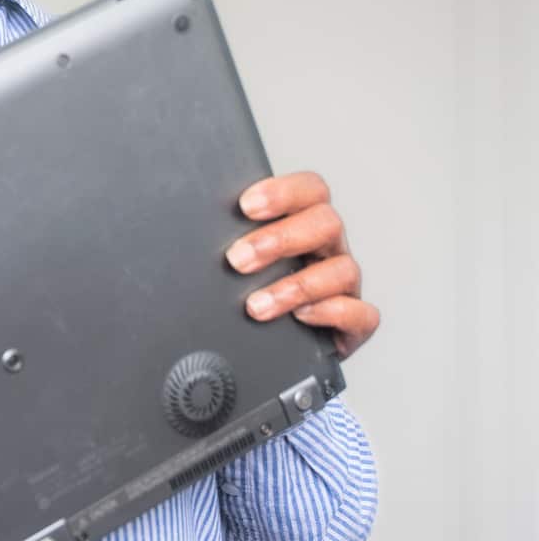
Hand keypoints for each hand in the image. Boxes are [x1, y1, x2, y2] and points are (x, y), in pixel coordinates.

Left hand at [224, 171, 379, 360]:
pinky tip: (300, 318)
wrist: (270, 350)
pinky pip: (360, 313)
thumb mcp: (233, 262)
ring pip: (343, 269)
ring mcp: (344, 285)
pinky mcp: (354, 324)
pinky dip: (331, 313)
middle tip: (237, 260)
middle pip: (325, 222)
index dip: (283, 192)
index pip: (309, 190)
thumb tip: (180, 234)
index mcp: (302, 223)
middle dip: (280, 239)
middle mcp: (327, 249)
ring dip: (295, 286)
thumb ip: (223, 240)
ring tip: (255, 305)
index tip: (245, 206)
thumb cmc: (248, 292)